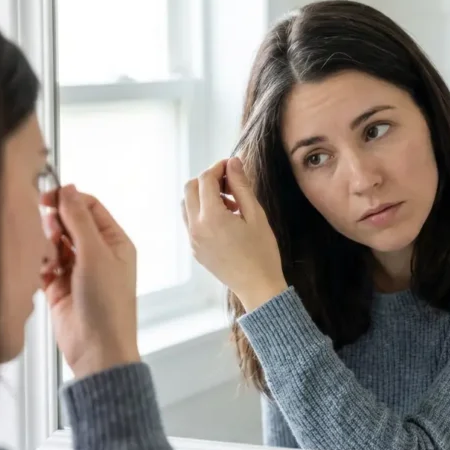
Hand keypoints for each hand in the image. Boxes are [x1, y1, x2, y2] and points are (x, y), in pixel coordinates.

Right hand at [41, 185, 139, 377]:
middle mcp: (98, 253)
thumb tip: (70, 189)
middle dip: (56, 224)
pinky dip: (41, 264)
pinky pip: (44, 263)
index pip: (91, 207)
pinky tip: (46, 273)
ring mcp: (78, 269)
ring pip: (54, 242)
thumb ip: (80, 220)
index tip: (47, 199)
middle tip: (52, 234)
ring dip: (48, 245)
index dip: (69, 200)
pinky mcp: (59, 285)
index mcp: (116, 242)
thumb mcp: (96, 255)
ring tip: (52, 260)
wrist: (96, 347)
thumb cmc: (107, 305)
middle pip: (70, 222)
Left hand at [182, 157, 286, 311]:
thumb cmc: (262, 252)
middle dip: (208, 180)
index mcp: (212, 217)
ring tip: (229, 204)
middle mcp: (196, 227)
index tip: (233, 166)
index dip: (218, 167)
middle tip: (230, 185)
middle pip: (190, 188)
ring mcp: (192, 240)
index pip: (205, 180)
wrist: (257, 287)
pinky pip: (191, 222)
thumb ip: (241, 186)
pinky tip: (226, 221)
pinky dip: (203, 212)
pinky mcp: (195, 249)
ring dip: (203, 196)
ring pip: (187, 205)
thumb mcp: (256, 215)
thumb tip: (233, 162)